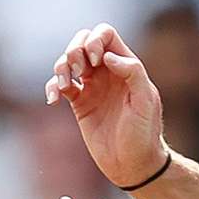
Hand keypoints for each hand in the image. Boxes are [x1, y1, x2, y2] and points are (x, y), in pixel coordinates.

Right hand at [45, 24, 166, 189]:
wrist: (133, 164)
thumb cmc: (144, 134)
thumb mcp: (145, 101)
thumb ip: (132, 73)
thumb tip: (107, 57)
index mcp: (125, 66)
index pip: (105, 34)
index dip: (95, 40)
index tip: (96, 62)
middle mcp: (107, 72)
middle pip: (83, 42)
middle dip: (74, 50)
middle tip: (80, 72)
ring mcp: (92, 87)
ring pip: (68, 61)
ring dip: (60, 67)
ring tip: (64, 86)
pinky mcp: (79, 104)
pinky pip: (60, 86)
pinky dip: (52, 87)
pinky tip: (53, 99)